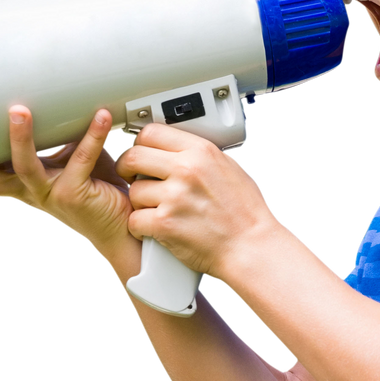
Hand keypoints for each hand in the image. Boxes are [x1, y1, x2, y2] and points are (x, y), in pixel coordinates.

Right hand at [0, 106, 140, 273]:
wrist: (126, 227)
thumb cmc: (101, 191)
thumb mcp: (74, 161)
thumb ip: (61, 140)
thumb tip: (57, 104)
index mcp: (28, 185)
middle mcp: (35, 191)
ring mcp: (52, 194)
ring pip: (26, 166)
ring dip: (21, 138)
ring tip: (18, 113)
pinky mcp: (76, 194)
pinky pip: (81, 159)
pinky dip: (91, 135)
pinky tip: (100, 118)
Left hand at [116, 123, 279, 283]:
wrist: (251, 247)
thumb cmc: (247, 214)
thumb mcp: (231, 169)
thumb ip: (202, 157)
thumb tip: (181, 150)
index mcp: (201, 152)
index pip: (152, 133)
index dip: (141, 143)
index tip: (141, 153)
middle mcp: (186, 170)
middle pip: (133, 156)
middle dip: (128, 169)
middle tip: (132, 178)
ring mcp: (174, 197)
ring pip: (133, 191)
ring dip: (140, 203)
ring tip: (155, 210)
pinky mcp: (165, 224)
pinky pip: (135, 220)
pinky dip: (141, 228)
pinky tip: (154, 229)